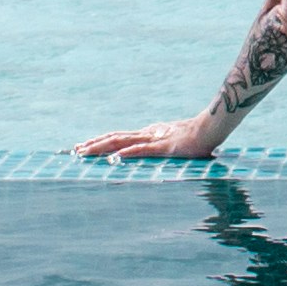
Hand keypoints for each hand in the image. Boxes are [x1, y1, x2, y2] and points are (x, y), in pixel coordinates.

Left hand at [73, 118, 217, 160]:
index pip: (118, 137)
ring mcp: (154, 139)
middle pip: (114, 138)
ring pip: (122, 142)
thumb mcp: (174, 143)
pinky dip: (129, 152)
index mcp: (148, 134)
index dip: (100, 141)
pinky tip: (117, 156)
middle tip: (75, 150)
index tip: (83, 146)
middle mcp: (146, 134)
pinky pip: (144, 150)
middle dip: (94, 144)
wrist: (210, 129)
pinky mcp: (164, 147)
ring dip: (103, 147)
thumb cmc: (196, 138)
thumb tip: (155, 154)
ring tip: (86, 152)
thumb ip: (162, 147)